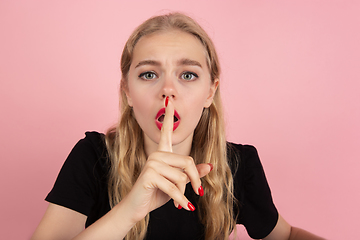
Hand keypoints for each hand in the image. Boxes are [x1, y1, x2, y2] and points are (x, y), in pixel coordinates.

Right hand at [124, 97, 211, 222]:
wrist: (136, 207)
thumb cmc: (156, 193)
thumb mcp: (178, 183)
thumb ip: (192, 173)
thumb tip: (210, 166)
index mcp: (162, 153)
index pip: (166, 131)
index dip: (168, 116)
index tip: (169, 101)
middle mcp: (157, 155)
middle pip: (188, 161)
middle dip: (195, 180)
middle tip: (197, 192)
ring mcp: (152, 164)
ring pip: (182, 176)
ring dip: (184, 193)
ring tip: (178, 200)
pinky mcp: (149, 175)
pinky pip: (174, 187)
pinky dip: (181, 200)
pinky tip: (183, 206)